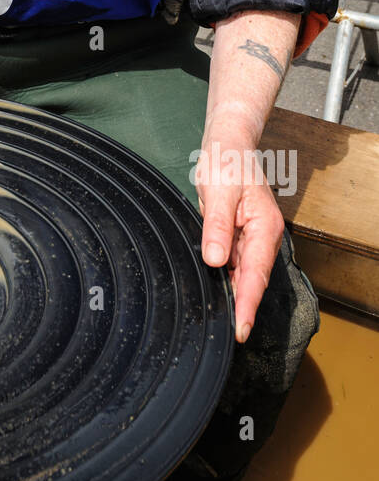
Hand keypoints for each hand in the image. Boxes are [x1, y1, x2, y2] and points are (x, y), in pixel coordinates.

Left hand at [194, 139, 283, 344]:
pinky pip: (234, 263)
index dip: (247, 304)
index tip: (242, 329)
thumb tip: (216, 260)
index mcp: (265, 227)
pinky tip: (216, 291)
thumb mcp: (218, 192)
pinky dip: (226, 279)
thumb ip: (217, 226)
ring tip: (222, 321)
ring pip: (242, 274)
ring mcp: (252, 238)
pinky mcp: (240, 237)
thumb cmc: (226, 162)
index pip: (256, 274)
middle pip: (252, 280)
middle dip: (242, 307)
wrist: (228, 145)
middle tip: (231, 335)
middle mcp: (263, 237)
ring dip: (233, 295)